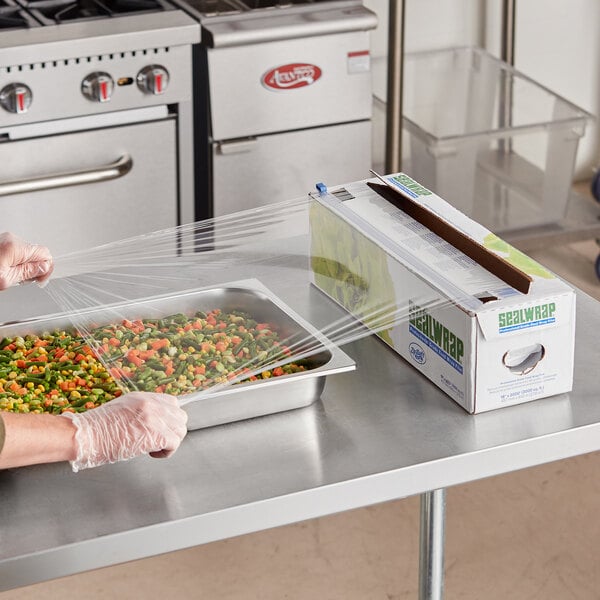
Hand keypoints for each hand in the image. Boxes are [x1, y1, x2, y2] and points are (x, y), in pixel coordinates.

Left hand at [0, 232, 53, 289]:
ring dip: (25, 265)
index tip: (40, 279)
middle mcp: (12, 239)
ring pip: (28, 253)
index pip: (46, 253)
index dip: (46, 268)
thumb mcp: (6, 279)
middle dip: (34, 267)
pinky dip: (17, 261)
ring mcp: (7, 239)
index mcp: (16, 247)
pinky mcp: (3, 241)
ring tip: (12, 275)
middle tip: (24, 279)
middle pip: (37, 253)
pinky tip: (8, 268)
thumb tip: (44, 268)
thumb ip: (27, 272)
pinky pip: (19, 251)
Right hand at [61, 392, 187, 471]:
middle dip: (172, 430)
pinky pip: (175, 443)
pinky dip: (167, 452)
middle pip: (180, 416)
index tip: (161, 428)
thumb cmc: (96, 429)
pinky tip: (152, 454)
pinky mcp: (156, 434)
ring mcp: (155, 417)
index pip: (172, 403)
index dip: (169, 418)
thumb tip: (151, 424)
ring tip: (154, 448)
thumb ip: (139, 413)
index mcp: (143, 398)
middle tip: (158, 440)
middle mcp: (152, 404)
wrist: (85, 436)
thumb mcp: (121, 410)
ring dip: (170, 442)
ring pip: (180, 430)